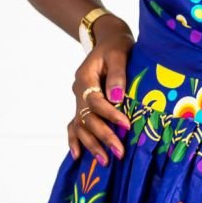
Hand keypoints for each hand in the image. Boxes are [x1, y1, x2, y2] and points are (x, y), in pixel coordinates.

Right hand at [68, 16, 134, 163]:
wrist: (109, 40)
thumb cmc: (117, 46)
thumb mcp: (119, 54)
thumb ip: (118, 75)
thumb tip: (117, 98)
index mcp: (85, 78)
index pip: (95, 102)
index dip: (110, 115)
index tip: (126, 125)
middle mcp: (79, 91)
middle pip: (87, 118)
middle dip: (103, 136)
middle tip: (119, 152)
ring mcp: (79, 100)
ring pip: (80, 126)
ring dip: (91, 144)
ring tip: (105, 162)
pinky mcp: (83, 106)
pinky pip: (75, 125)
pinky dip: (74, 140)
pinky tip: (77, 157)